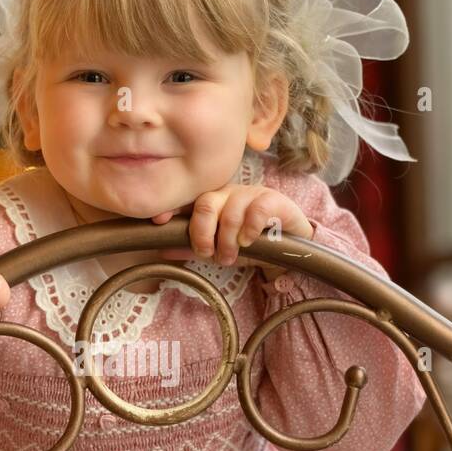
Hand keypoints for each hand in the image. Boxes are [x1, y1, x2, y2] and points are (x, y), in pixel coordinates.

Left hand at [152, 183, 313, 264]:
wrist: (291, 243)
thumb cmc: (252, 242)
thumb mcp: (220, 247)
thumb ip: (195, 247)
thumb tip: (163, 250)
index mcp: (213, 200)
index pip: (189, 199)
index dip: (173, 208)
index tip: (159, 221)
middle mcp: (229, 193)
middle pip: (206, 204)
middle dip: (203, 233)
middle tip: (209, 254)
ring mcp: (251, 194)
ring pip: (230, 212)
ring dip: (228, 240)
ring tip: (231, 257)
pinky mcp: (273, 199)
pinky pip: (256, 210)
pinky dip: (250, 229)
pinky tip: (250, 241)